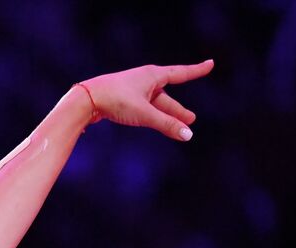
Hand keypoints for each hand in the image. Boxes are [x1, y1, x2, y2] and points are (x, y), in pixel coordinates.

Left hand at [78, 59, 214, 140]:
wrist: (85, 99)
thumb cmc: (115, 100)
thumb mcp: (145, 114)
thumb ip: (166, 124)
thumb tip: (188, 135)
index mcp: (153, 75)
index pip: (181, 73)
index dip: (197, 70)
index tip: (210, 64)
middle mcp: (144, 80)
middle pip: (167, 97)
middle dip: (178, 109)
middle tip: (191, 119)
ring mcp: (132, 90)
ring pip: (155, 105)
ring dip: (166, 116)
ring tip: (179, 126)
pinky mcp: (122, 100)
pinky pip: (143, 108)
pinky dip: (152, 117)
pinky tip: (153, 122)